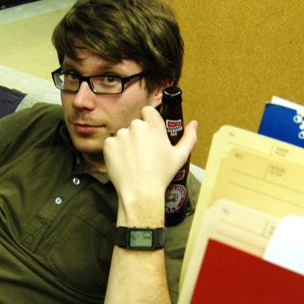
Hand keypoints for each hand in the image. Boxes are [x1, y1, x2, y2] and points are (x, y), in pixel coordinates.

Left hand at [103, 106, 196, 222]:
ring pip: (123, 134)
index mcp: (154, 126)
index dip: (148, 121)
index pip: (147, 111)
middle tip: (143, 153)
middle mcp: (137, 126)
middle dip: (138, 135)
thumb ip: (189, 137)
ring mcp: (121, 135)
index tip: (149, 133)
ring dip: (126, 143)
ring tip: (133, 161)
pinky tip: (123, 163)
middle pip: (135, 124)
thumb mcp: (180, 156)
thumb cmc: (161, 175)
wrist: (140, 192)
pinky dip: (115, 151)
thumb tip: (194, 123)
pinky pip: (111, 144)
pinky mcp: (109, 145)